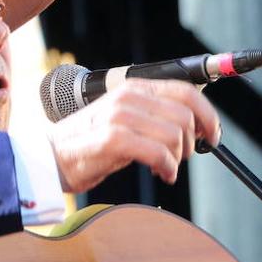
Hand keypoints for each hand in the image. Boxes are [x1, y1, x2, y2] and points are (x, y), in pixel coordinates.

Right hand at [47, 78, 220, 192]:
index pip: (186, 91)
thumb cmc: (89, 144)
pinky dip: (167, 167)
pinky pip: (158, 153)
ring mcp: (119, 116)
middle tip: (181, 159)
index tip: (212, 136)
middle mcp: (128, 97)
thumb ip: (153, 116)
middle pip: (185, 115)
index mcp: (134, 88)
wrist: (50, 159)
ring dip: (178, 158)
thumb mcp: (125, 121)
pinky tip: (162, 174)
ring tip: (166, 168)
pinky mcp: (112, 139)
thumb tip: (192, 125)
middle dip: (192, 142)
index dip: (207, 115)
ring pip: (174, 135)